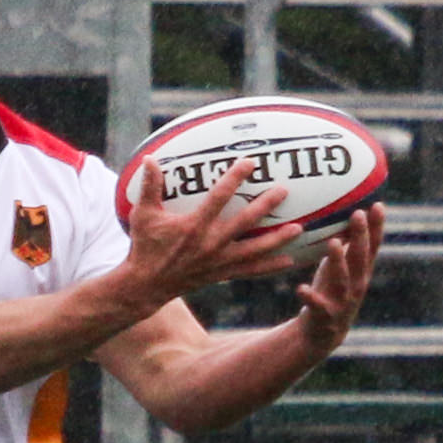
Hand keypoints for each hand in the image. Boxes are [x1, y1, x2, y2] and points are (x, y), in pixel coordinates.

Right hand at [121, 153, 303, 303]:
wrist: (147, 285)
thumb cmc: (145, 246)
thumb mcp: (143, 215)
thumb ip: (149, 186)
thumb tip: (150, 158)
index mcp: (194, 226)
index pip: (219, 198)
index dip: (235, 179)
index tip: (251, 163)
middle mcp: (211, 244)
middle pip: (244, 222)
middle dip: (265, 206)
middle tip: (284, 191)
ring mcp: (219, 261)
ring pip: (254, 249)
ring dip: (277, 239)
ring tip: (299, 228)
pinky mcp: (223, 274)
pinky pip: (251, 270)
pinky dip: (271, 266)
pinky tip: (290, 261)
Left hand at [295, 204, 382, 353]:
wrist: (324, 334)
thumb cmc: (331, 291)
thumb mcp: (341, 267)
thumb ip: (347, 245)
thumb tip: (348, 211)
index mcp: (361, 272)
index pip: (373, 246)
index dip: (377, 227)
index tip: (378, 205)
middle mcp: (357, 285)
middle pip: (360, 258)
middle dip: (360, 236)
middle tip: (358, 214)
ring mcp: (343, 302)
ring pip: (343, 280)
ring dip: (339, 261)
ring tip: (334, 243)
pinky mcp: (326, 316)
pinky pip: (317, 305)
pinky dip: (310, 297)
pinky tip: (301, 288)